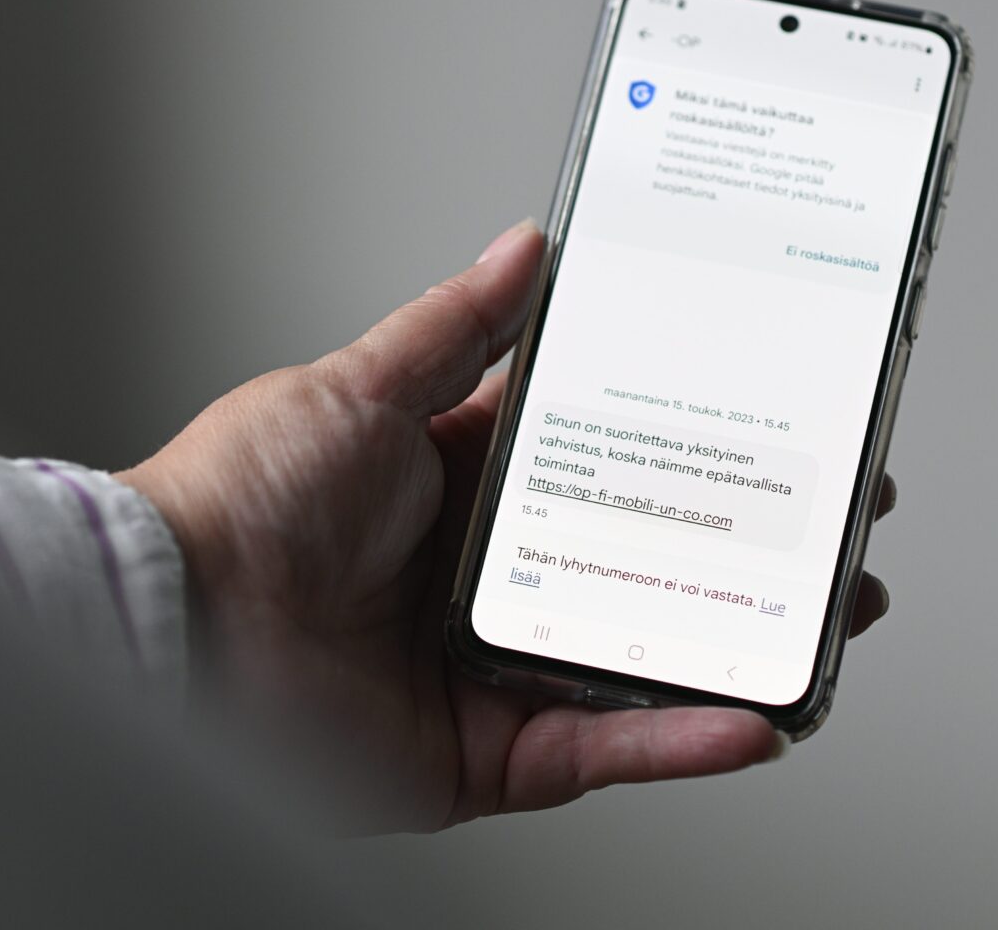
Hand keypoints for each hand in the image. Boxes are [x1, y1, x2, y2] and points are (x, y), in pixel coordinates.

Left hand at [117, 221, 892, 832]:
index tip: (762, 418)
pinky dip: (679, 737)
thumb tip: (523, 247)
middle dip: (738, 541)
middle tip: (823, 512)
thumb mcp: (359, 385)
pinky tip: (753, 712)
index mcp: (454, 481)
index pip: (598, 456)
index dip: (682, 440)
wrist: (169, 628)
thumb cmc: (239, 502)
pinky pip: (600, 745)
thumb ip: (454, 326)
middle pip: (638, 559)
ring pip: (642, 654)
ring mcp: (487, 664)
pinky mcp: (481, 750)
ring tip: (828, 611)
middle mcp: (480, 573)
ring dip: (740, 638)